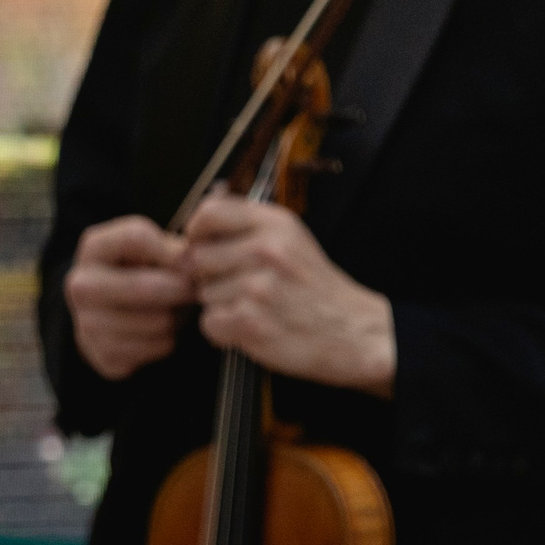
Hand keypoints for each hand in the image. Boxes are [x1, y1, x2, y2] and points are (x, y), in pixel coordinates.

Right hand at [64, 214, 193, 380]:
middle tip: (194, 290)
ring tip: (175, 309)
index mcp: (93, 249)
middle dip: (179, 289)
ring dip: (176, 317)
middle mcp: (80, 286)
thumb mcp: (157, 248)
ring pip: (156, 322)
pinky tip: (162, 331)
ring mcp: (86, 324)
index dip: (172, 250)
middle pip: (143, 285)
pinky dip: (168, 341)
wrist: (114, 312)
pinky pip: (156, 348)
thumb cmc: (144, 271)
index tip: (191, 261)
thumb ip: (175, 250)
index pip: (136, 238)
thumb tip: (192, 266)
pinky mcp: (103, 356)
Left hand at [187, 193, 394, 394]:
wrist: (351, 330)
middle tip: (241, 286)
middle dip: (209, 276)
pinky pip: (209, 323)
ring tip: (255, 307)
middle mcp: (267, 250)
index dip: (195, 233)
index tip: (202, 246)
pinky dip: (224, 332)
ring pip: (203, 294)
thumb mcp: (289, 240)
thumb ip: (244, 228)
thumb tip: (193, 228)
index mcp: (275, 224)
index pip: (208, 212)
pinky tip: (251, 326)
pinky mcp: (251, 320)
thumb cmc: (313, 288)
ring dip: (220, 306)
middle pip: (197, 258)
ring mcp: (259, 286)